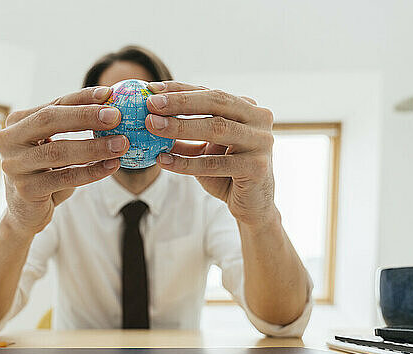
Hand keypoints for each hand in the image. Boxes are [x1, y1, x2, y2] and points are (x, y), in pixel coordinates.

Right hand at [0, 86, 128, 235]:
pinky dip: (91, 172)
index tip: (109, 94)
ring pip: (58, 151)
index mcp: (16, 123)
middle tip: (116, 116)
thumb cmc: (46, 172)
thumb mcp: (55, 146)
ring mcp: (14, 166)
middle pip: (49, 120)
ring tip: (121, 144)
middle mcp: (9, 140)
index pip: (53, 105)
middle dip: (85, 116)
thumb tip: (111, 105)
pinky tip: (111, 166)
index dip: (81, 98)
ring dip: (94, 146)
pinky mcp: (26, 190)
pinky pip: (64, 178)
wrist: (26, 212)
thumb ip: (72, 126)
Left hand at [145, 81, 275, 226]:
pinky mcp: (257, 167)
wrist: (252, 205)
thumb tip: (151, 116)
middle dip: (181, 101)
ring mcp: (261, 142)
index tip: (151, 89)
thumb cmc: (226, 173)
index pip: (210, 92)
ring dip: (181, 127)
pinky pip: (215, 163)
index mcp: (247, 108)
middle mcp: (259, 119)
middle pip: (216, 102)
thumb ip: (186, 132)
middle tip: (151, 103)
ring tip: (153, 126)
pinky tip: (163, 160)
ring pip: (217, 128)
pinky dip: (186, 163)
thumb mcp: (205, 148)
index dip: (180, 89)